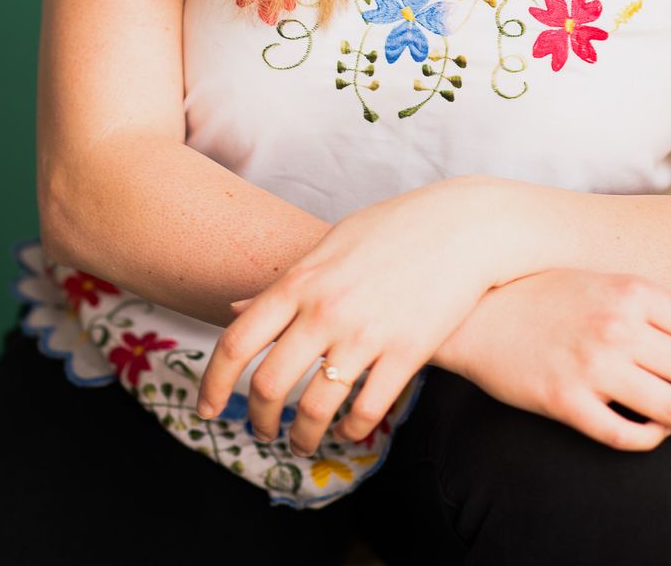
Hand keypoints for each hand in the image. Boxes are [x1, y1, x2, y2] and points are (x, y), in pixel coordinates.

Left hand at [195, 176, 503, 455]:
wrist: (463, 226)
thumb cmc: (394, 229)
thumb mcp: (331, 245)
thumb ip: (286, 282)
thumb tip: (237, 309)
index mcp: (301, 280)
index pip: (236, 343)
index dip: (212, 384)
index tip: (207, 410)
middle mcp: (325, 309)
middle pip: (270, 385)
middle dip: (259, 419)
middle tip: (261, 432)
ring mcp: (366, 333)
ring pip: (315, 409)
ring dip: (303, 437)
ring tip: (302, 443)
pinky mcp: (406, 353)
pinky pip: (367, 411)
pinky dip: (352, 431)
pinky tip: (349, 432)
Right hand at [438, 267, 670, 451]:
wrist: (479, 311)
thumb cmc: (545, 293)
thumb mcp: (601, 279)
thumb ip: (649, 302)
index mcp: (632, 291)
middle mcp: (618, 327)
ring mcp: (593, 367)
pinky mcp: (567, 403)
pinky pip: (629, 437)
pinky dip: (650, 440)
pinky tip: (649, 431)